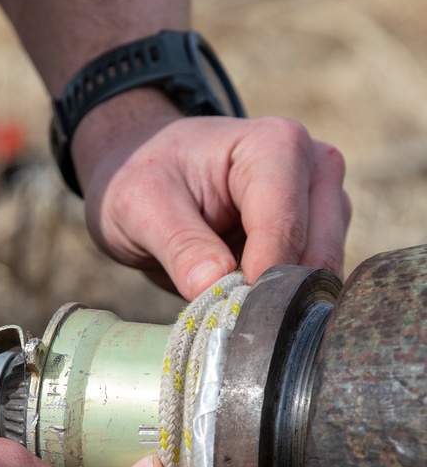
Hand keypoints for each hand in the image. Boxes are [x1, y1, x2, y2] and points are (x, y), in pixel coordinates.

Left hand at [73, 91, 350, 299]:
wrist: (145, 176)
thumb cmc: (145, 179)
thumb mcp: (142, 207)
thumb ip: (180, 246)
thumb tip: (213, 287)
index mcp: (276, 146)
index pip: (284, 225)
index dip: (259, 276)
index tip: (228, 312)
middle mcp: (315, 168)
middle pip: (316, 251)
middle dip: (274, 293)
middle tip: (225, 320)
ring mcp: (323, 203)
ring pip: (321, 272)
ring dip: (279, 301)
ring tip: (226, 308)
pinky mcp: (318, 235)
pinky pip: (312, 283)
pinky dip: (281, 302)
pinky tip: (241, 305)